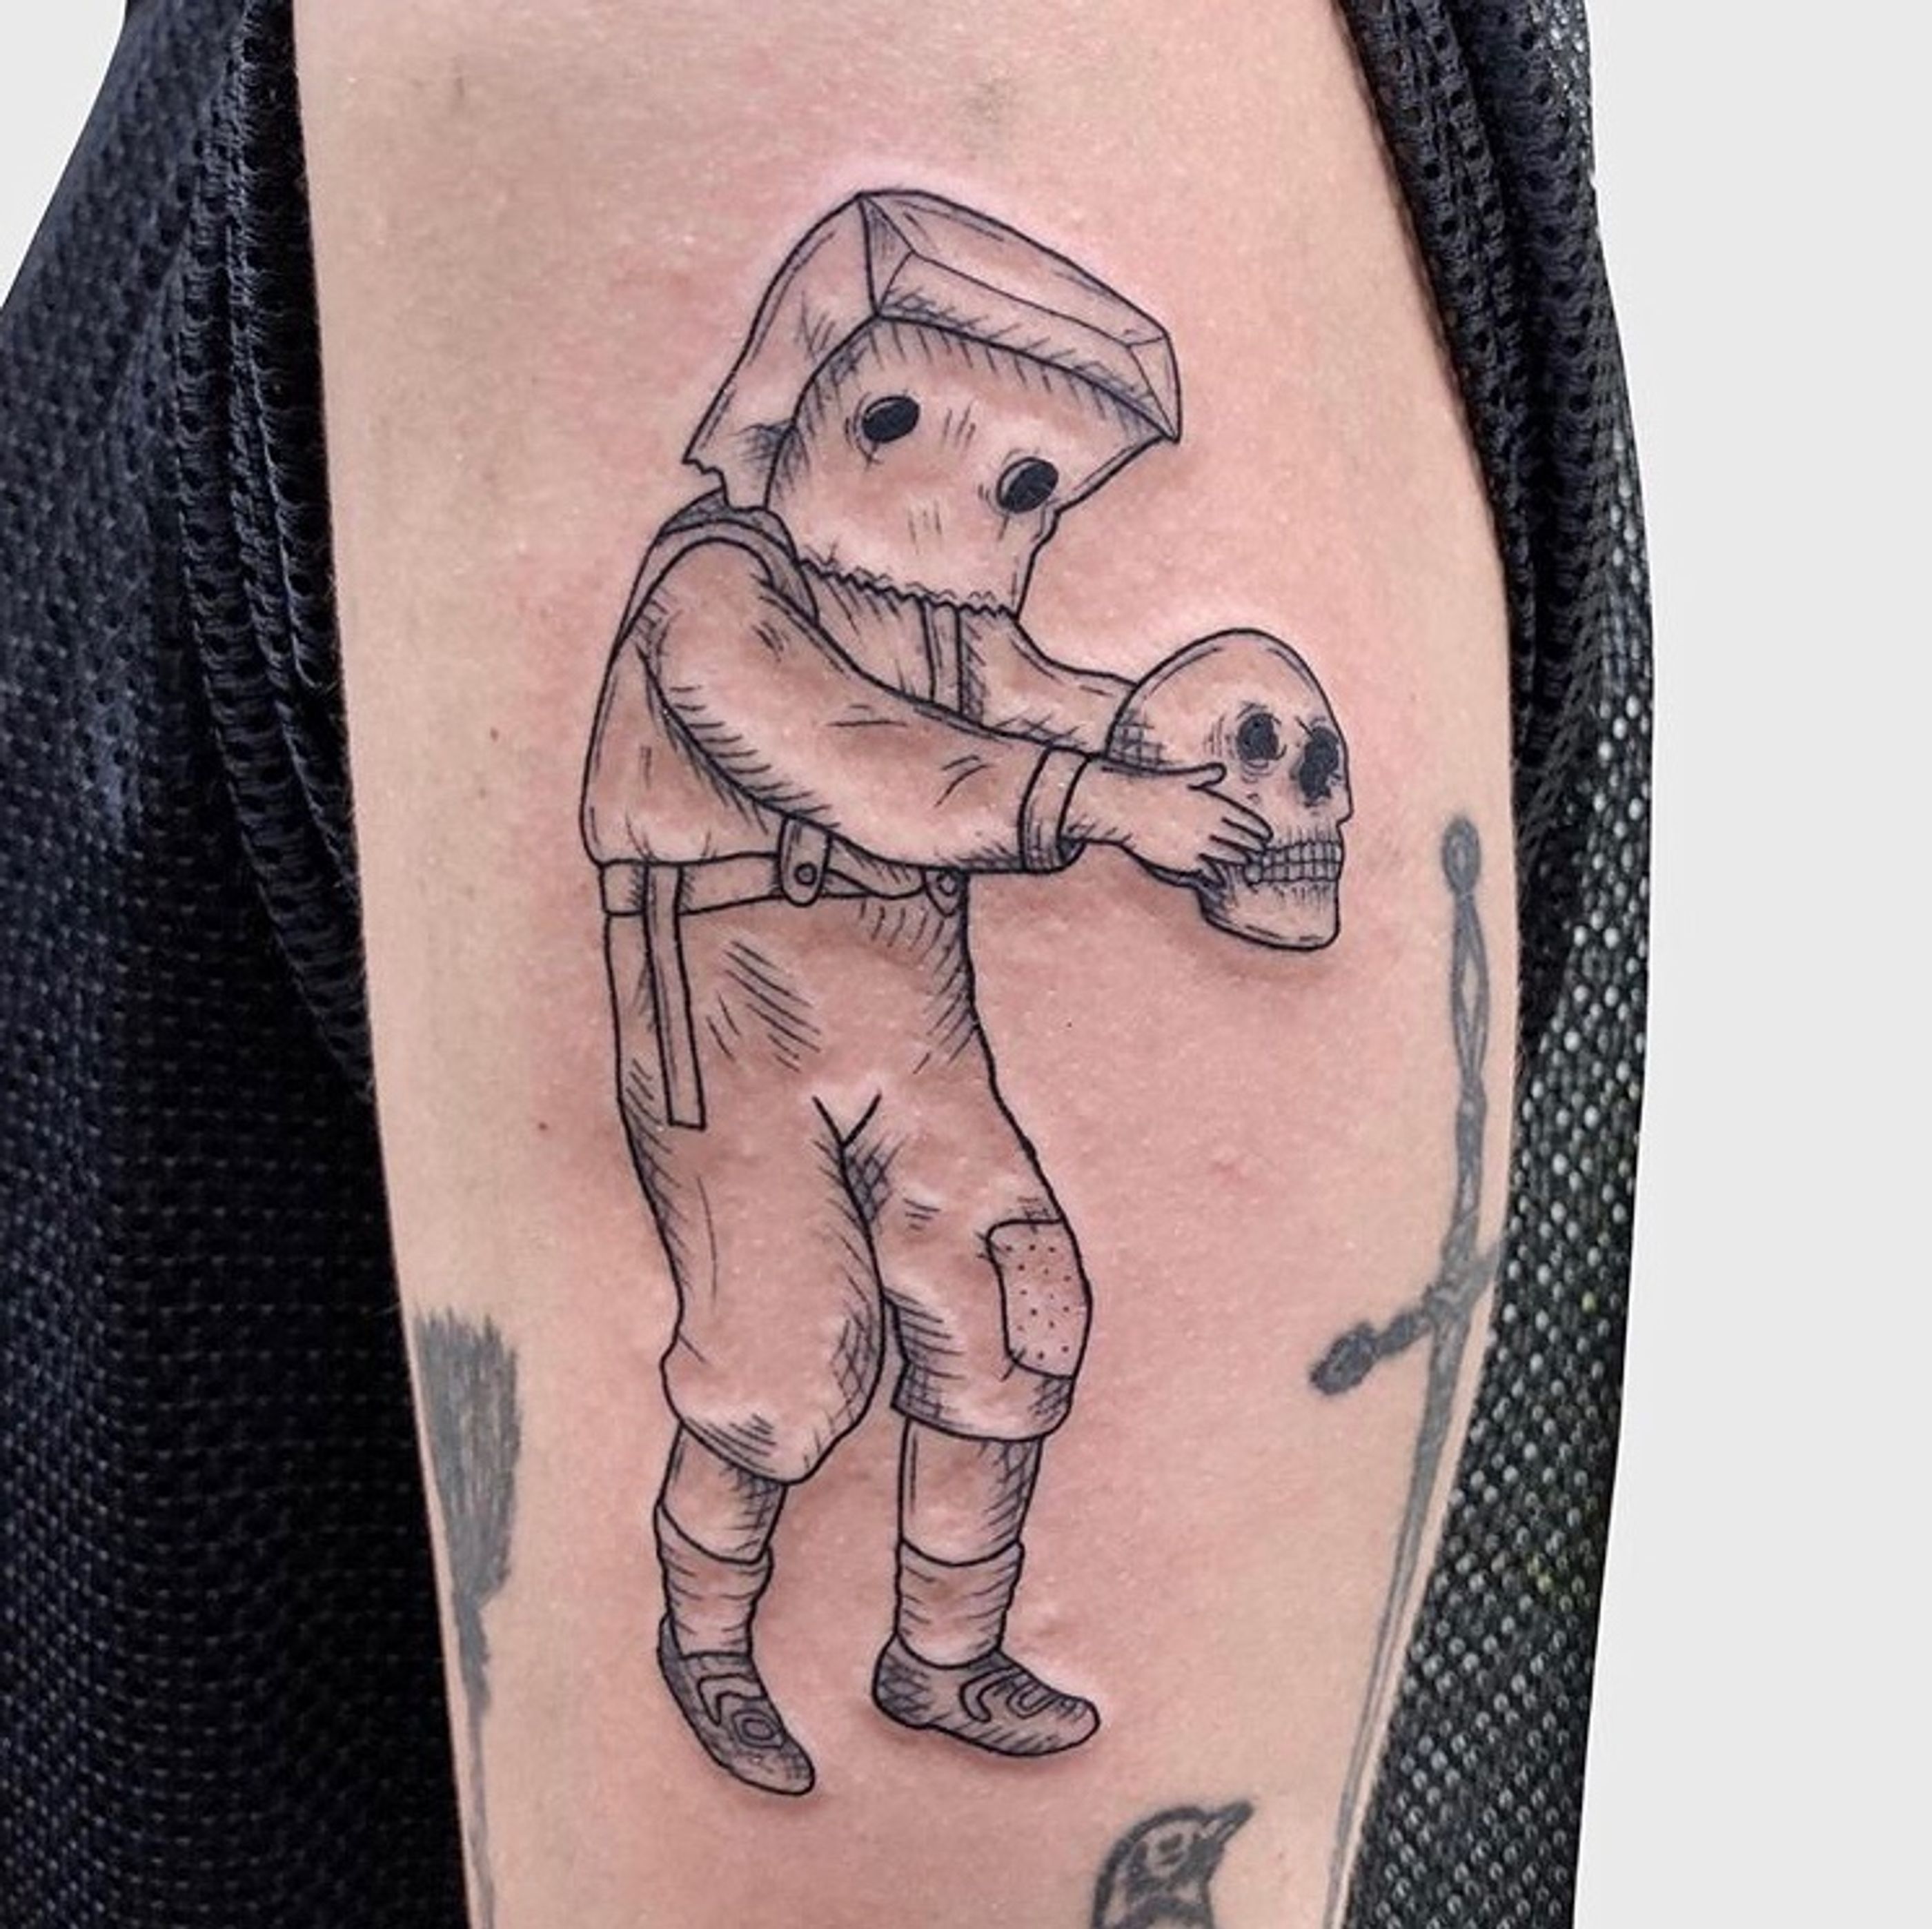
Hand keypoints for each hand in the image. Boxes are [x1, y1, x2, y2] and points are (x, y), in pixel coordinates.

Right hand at [1066, 760, 1271, 880]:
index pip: (1246, 821)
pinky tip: (1219, 878)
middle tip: (1259, 850)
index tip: (1266, 835)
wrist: (1127, 807)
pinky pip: (1208, 872)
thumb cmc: (1153, 789)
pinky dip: (1216, 875)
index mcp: (1214, 805)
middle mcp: (1211, 827)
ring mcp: (1200, 845)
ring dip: (1240, 860)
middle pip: (1242, 841)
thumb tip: (1220, 770)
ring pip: (1229, 857)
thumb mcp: (1182, 778)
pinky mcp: (1186, 861)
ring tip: (1245, 862)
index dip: (1258, 830)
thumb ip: (1204, 776)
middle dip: (1253, 846)